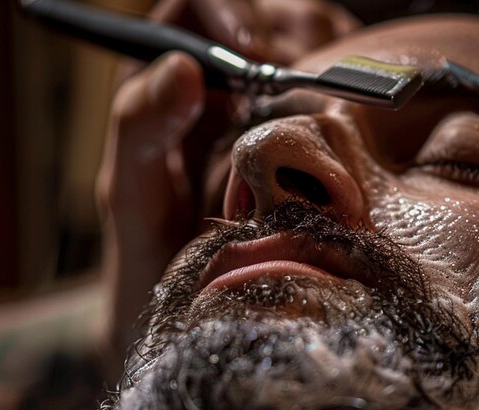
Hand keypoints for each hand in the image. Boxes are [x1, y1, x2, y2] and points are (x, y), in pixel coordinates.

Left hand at [95, 0, 359, 379]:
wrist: (192, 309)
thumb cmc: (152, 256)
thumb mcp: (133, 195)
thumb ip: (140, 129)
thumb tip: (183, 68)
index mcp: (170, 89)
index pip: (197, 12)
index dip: (229, 16)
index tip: (251, 57)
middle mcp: (221, 92)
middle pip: (266, 22)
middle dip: (291, 41)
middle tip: (302, 90)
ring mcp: (267, 116)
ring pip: (310, 50)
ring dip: (324, 70)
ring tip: (329, 118)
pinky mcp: (306, 144)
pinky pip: (335, 97)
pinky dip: (345, 103)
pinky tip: (345, 140)